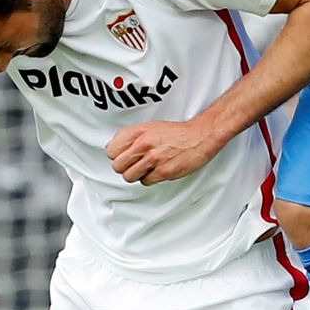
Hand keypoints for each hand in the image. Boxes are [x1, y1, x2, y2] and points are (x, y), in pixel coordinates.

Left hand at [106, 118, 224, 184]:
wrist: (199, 136)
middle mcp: (144, 144)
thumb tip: (113, 147)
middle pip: (117, 166)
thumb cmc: (176, 133)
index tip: (123, 157)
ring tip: (145, 169)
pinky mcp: (163, 171)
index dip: (117, 156)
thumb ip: (130, 136)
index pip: (111, 151)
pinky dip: (150, 179)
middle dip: (125, 168)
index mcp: (138, 131)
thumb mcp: (149, 127)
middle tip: (133, 165)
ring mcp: (153, 158)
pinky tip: (156, 171)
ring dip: (136, 175)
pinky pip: (145, 182)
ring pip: (129, 176)